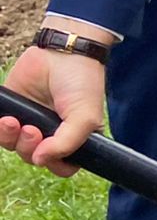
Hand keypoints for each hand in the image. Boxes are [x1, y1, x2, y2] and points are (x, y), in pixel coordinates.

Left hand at [1, 43, 106, 175]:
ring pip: (12, 146)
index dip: (52, 163)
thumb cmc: (81, 84)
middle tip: (32, 130)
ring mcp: (28, 121)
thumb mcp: (85, 117)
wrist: (61, 53)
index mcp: (72, 139)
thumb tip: (41, 160)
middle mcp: (49, 134)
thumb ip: (66, 143)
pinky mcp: (10, 109)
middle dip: (28, 148)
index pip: (60, 166)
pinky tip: (5, 118)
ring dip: (10, 138)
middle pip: (32, 157)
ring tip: (13, 121)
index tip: (48, 152)